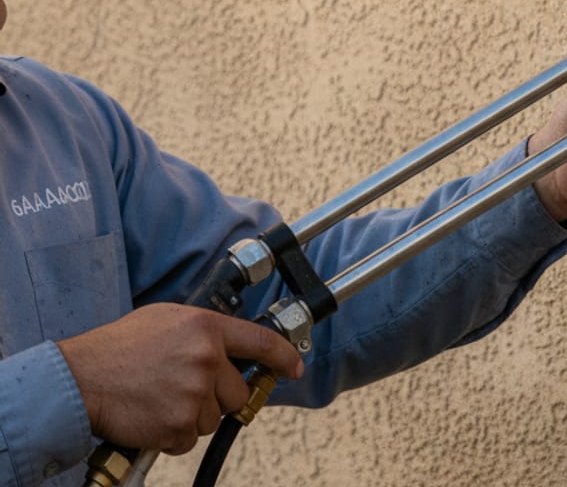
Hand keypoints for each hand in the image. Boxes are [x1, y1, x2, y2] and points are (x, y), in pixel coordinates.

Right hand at [57, 303, 303, 454]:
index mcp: (207, 328)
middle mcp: (206, 359)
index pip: (262, 343)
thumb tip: (232, 348)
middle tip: (183, 387)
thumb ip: (204, 332)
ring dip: (192, 415)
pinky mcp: (179, 425)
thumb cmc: (120, 347)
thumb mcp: (167, 320)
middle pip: (237, 392)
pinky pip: (190, 438)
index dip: (284, 358)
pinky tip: (152, 415)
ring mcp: (194, 393)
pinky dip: (174, 434)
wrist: (79, 379)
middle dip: (217, 395)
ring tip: (160, 397)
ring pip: (214, 417)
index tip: (294, 369)